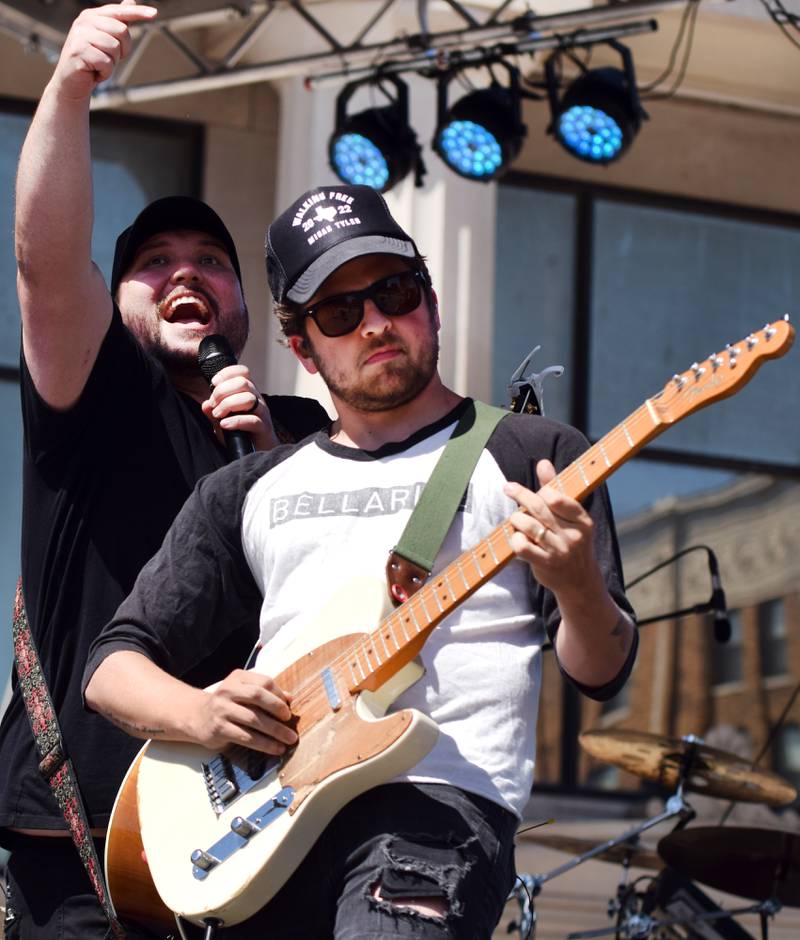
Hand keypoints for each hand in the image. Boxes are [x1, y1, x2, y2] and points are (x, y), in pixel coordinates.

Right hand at [52, 2, 157, 100]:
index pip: (119, 11)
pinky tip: (94, 73)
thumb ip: (117, 21)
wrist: (72, 83)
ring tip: (99, 65)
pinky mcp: (78, 52)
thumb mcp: (106, 39)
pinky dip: (105, 73)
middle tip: (108, 58)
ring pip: (114, 48)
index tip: (155, 13)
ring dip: (112, 63)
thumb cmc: (92, 61)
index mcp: (91, 16)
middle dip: (122, 50)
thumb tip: (130, 0)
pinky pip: (106, 63)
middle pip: (122, 31)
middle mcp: (84, 21)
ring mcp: (79, 36)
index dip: (137, 12)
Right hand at [195, 669, 297, 754]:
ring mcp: (222, 710)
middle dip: (277, 708)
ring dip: (275, 731)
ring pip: (254, 719)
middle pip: (258, 696)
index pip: (264, 682)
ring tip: (289, 739)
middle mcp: (228, 691)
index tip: (288, 707)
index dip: (279, 695)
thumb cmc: (227, 704)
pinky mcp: (219, 729)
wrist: (197, 717)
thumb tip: (289, 698)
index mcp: (237, 678)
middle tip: (289, 720)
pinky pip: (247, 737)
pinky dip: (264, 744)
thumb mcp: (243, 692)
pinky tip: (275, 748)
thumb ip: (265, 693)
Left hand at [201, 364, 278, 450]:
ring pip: (248, 398)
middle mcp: (258, 399)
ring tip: (218, 415)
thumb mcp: (223, 421)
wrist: (258, 452)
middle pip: (243, 382)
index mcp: (249, 393)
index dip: (226, 374)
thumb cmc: (242, 434)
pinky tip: (225, 425)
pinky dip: (235, 421)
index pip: (242, 372)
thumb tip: (205, 405)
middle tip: (213, 404)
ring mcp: (262, 413)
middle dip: (222, 391)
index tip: (213, 383)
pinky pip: (251, 420)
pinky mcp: (263, 427)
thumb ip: (214, 412)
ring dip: (228, 405)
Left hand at [504, 459, 601, 599]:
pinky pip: (521, 546)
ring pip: (528, 525)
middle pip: (539, 508)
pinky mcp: (546, 564)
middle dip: (520, 494)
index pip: (558, 497)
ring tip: (516, 520)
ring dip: (516, 519)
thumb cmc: (570, 542)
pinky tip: (516, 537)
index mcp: (582, 520)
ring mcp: (560, 551)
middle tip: (508, 487)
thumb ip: (555, 489)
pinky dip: (514, 538)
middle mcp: (573, 535)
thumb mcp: (570, 517)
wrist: (579, 582)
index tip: (530, 486)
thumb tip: (543, 463)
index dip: (541, 490)